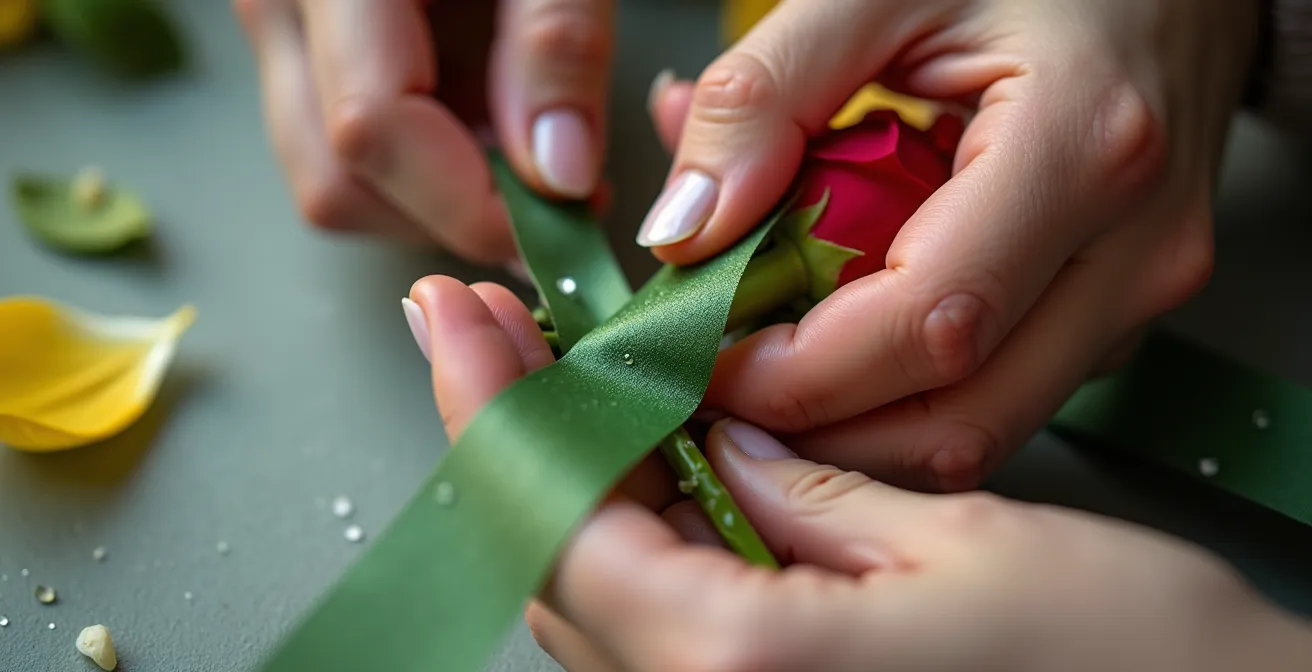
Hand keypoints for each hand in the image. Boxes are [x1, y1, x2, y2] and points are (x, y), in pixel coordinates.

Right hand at [234, 0, 613, 263]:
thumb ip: (556, 42)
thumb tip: (559, 175)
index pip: (371, 127)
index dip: (469, 202)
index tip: (562, 224)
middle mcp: (278, 1)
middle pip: (335, 177)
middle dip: (452, 216)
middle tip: (556, 203)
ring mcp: (280, 28)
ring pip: (330, 180)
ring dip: (435, 203)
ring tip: (527, 162)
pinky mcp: (302, 49)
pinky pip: (339, 150)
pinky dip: (421, 173)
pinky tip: (487, 134)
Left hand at [402, 273, 1311, 671]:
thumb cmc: (1133, 667)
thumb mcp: (962, 540)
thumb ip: (806, 488)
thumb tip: (714, 435)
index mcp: (747, 667)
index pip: (559, 524)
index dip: (493, 407)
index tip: (455, 319)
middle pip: (558, 563)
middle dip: (512, 430)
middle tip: (484, 322)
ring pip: (598, 598)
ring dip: (563, 473)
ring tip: (546, 367)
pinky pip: (663, 623)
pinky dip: (629, 530)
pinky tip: (638, 456)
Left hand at [640, 0, 1255, 491]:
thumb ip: (763, 95)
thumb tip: (685, 231)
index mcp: (1085, 150)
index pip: (930, 326)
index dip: (802, 375)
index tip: (708, 362)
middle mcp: (1132, 251)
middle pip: (961, 421)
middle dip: (820, 433)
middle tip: (722, 388)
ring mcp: (1136, 292)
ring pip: (981, 427)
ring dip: (857, 420)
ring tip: (772, 355)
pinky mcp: (1117, 311)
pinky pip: (1001, 391)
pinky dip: (903, 389)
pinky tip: (843, 332)